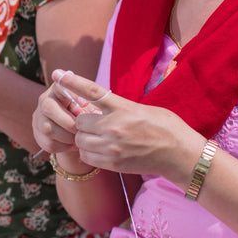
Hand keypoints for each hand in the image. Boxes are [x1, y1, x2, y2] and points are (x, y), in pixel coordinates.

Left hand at [51, 70, 194, 179]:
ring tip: (99, 137)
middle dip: (83, 122)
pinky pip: (87, 156)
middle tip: (94, 123)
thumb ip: (118, 107)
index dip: (72, 81)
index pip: (91, 92)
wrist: (180, 154)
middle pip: (79, 121)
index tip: (58, 74)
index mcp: (123, 108)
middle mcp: (114, 127)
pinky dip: (89, 152)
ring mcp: (112, 147)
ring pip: (80, 140)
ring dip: (84, 138)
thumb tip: (99, 106)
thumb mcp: (141, 108)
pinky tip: (101, 149)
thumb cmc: (165, 127)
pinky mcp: (113, 163)